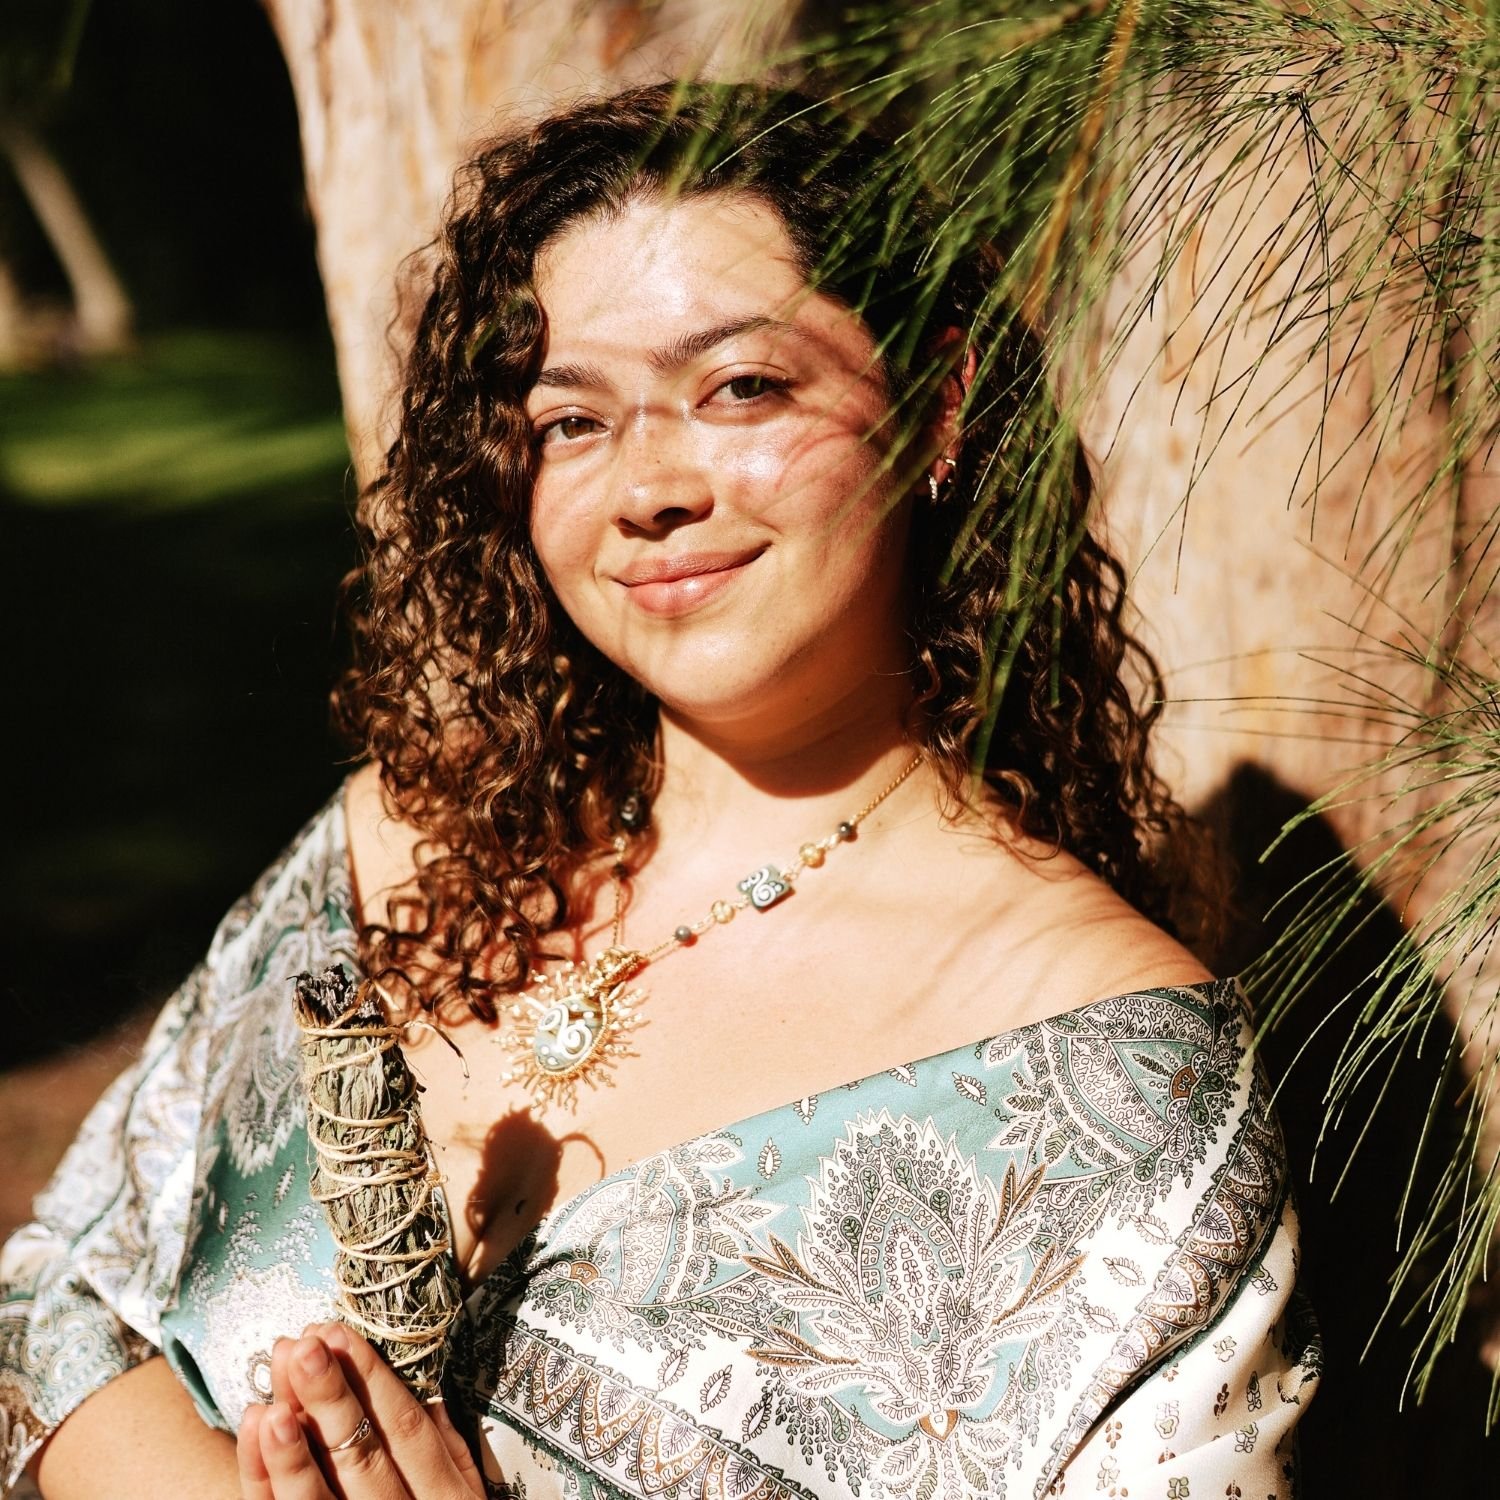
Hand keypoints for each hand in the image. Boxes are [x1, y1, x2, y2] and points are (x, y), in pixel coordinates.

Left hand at [235, 1323, 483, 1499]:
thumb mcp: (465, 1492)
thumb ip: (442, 1441)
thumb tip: (414, 1372)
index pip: (409, 1430)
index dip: (374, 1379)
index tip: (340, 1331)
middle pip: (363, 1459)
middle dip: (330, 1399)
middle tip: (302, 1345)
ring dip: (292, 1449)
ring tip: (269, 1400)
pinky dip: (264, 1482)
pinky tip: (256, 1433)